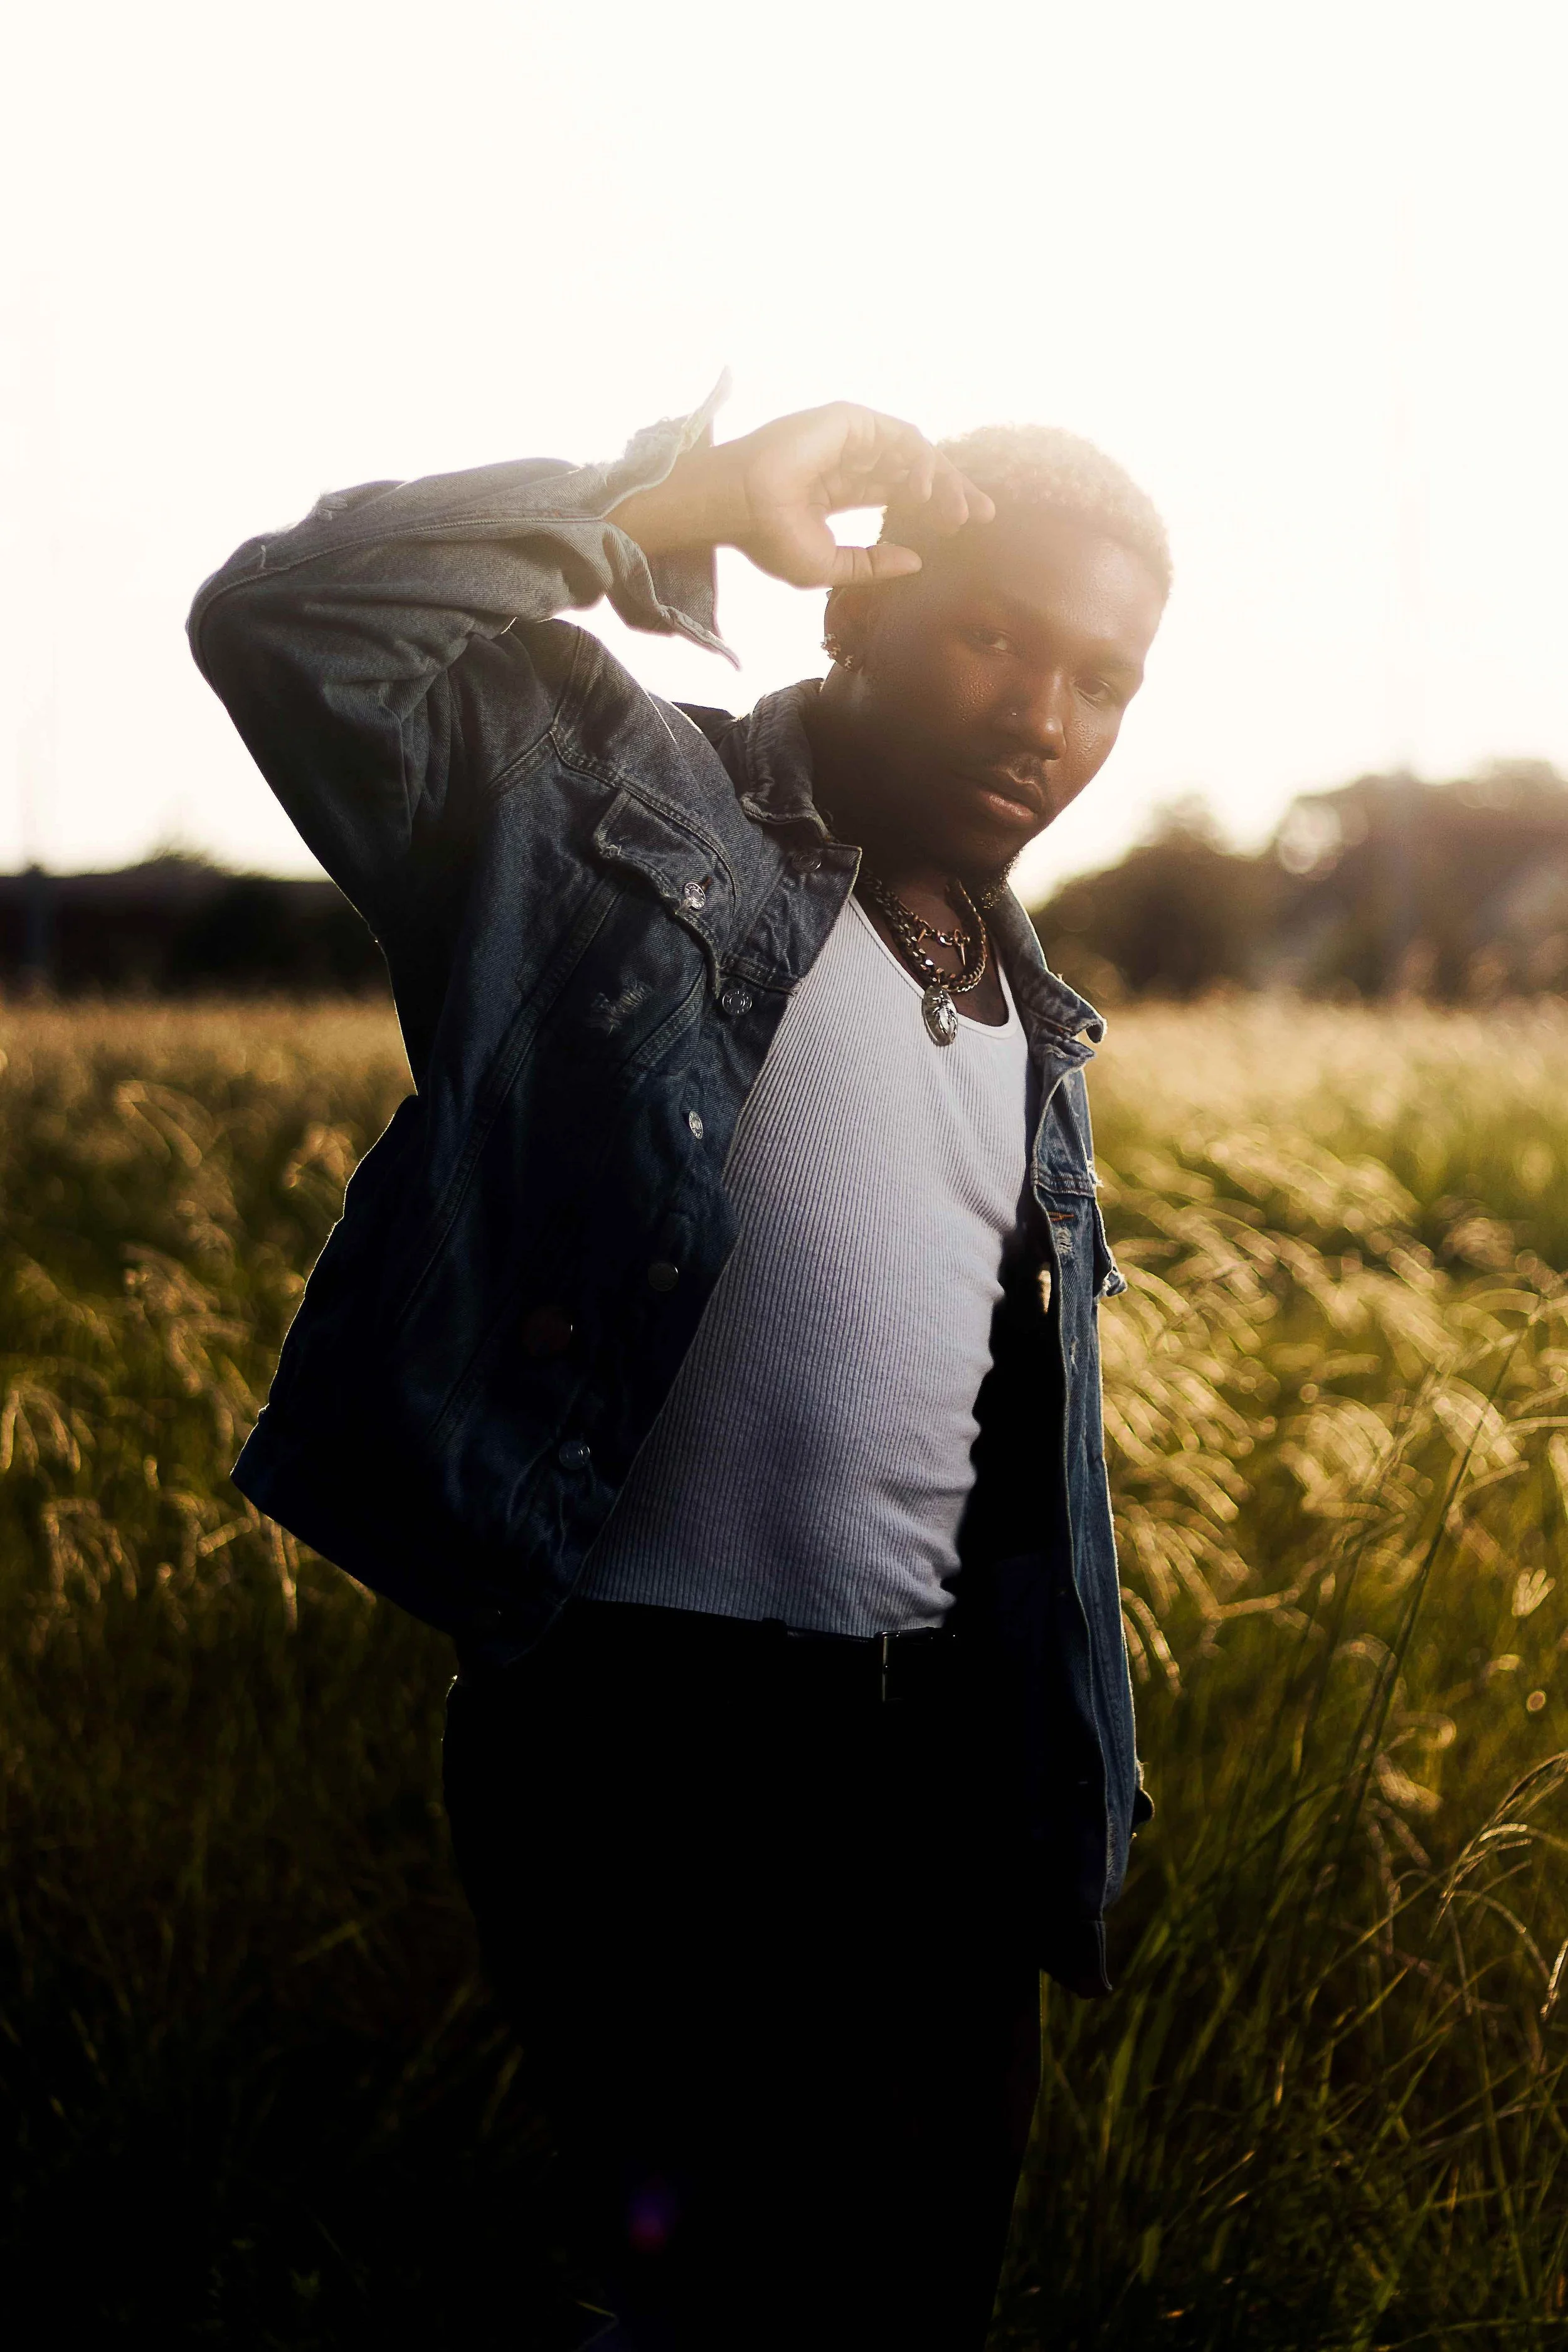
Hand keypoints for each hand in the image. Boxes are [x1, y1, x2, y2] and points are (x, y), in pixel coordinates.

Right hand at [609, 403, 994, 587]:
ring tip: (960, 511)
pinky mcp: (849, 421)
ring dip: (941, 480)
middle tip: (982, 515)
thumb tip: (916, 562)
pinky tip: (928, 491)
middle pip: (913, 470)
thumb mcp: (830, 566)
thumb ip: (872, 565)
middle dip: (950, 491)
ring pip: (912, 452)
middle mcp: (848, 460)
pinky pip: (898, 438)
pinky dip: (920, 461)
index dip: (932, 507)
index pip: (898, 492)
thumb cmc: (769, 538)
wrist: (740, 508)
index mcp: (840, 489)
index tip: (961, 528)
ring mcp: (849, 438)